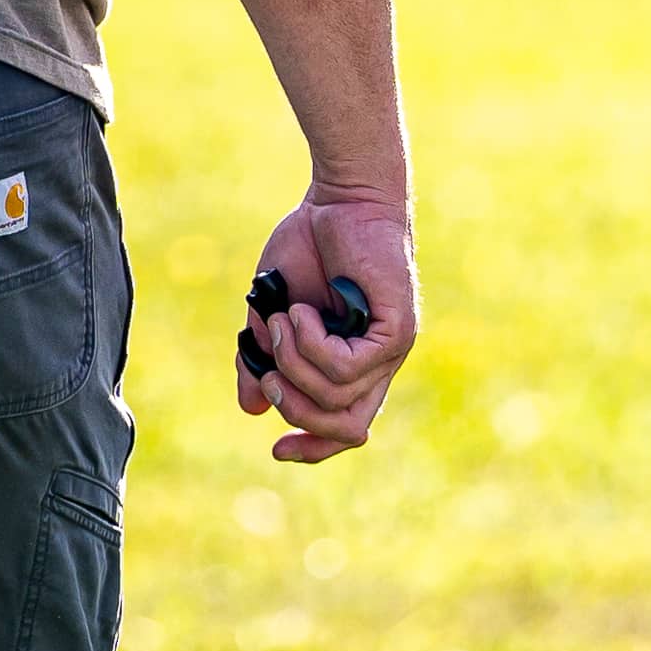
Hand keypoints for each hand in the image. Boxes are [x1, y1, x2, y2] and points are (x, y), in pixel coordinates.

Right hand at [236, 193, 414, 464]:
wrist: (340, 198)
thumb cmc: (309, 247)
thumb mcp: (271, 311)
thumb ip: (263, 358)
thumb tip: (253, 407)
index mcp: (354, 365)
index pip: (345, 428)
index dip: (313, 448)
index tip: (275, 451)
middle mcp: (380, 365)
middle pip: (347, 428)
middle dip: (296, 410)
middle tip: (268, 373)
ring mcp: (392, 350)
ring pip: (338, 397)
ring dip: (295, 363)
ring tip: (284, 319)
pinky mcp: (397, 331)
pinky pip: (347, 368)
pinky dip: (311, 344)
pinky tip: (302, 311)